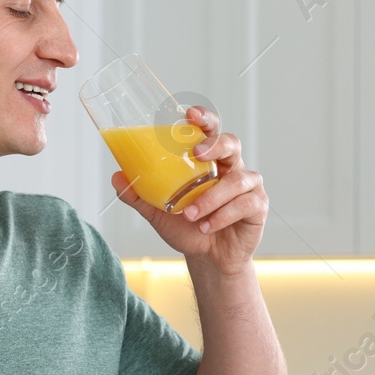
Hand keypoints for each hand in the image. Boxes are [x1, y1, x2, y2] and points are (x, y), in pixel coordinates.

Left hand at [110, 106, 266, 272]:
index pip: (210, 131)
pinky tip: (208, 226)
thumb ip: (139, 195)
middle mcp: (231, 168)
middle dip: (216, 144)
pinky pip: (245, 204)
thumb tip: (117, 178)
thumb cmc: (188, 228)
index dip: (204, 119)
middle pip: (231, 143)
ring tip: (191, 215)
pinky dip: (223, 215)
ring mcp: (248, 186)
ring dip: (211, 198)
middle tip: (198, 153)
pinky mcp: (258, 207)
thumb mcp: (158, 212)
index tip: (190, 114)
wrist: (209, 259)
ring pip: (236, 180)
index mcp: (209, 161)